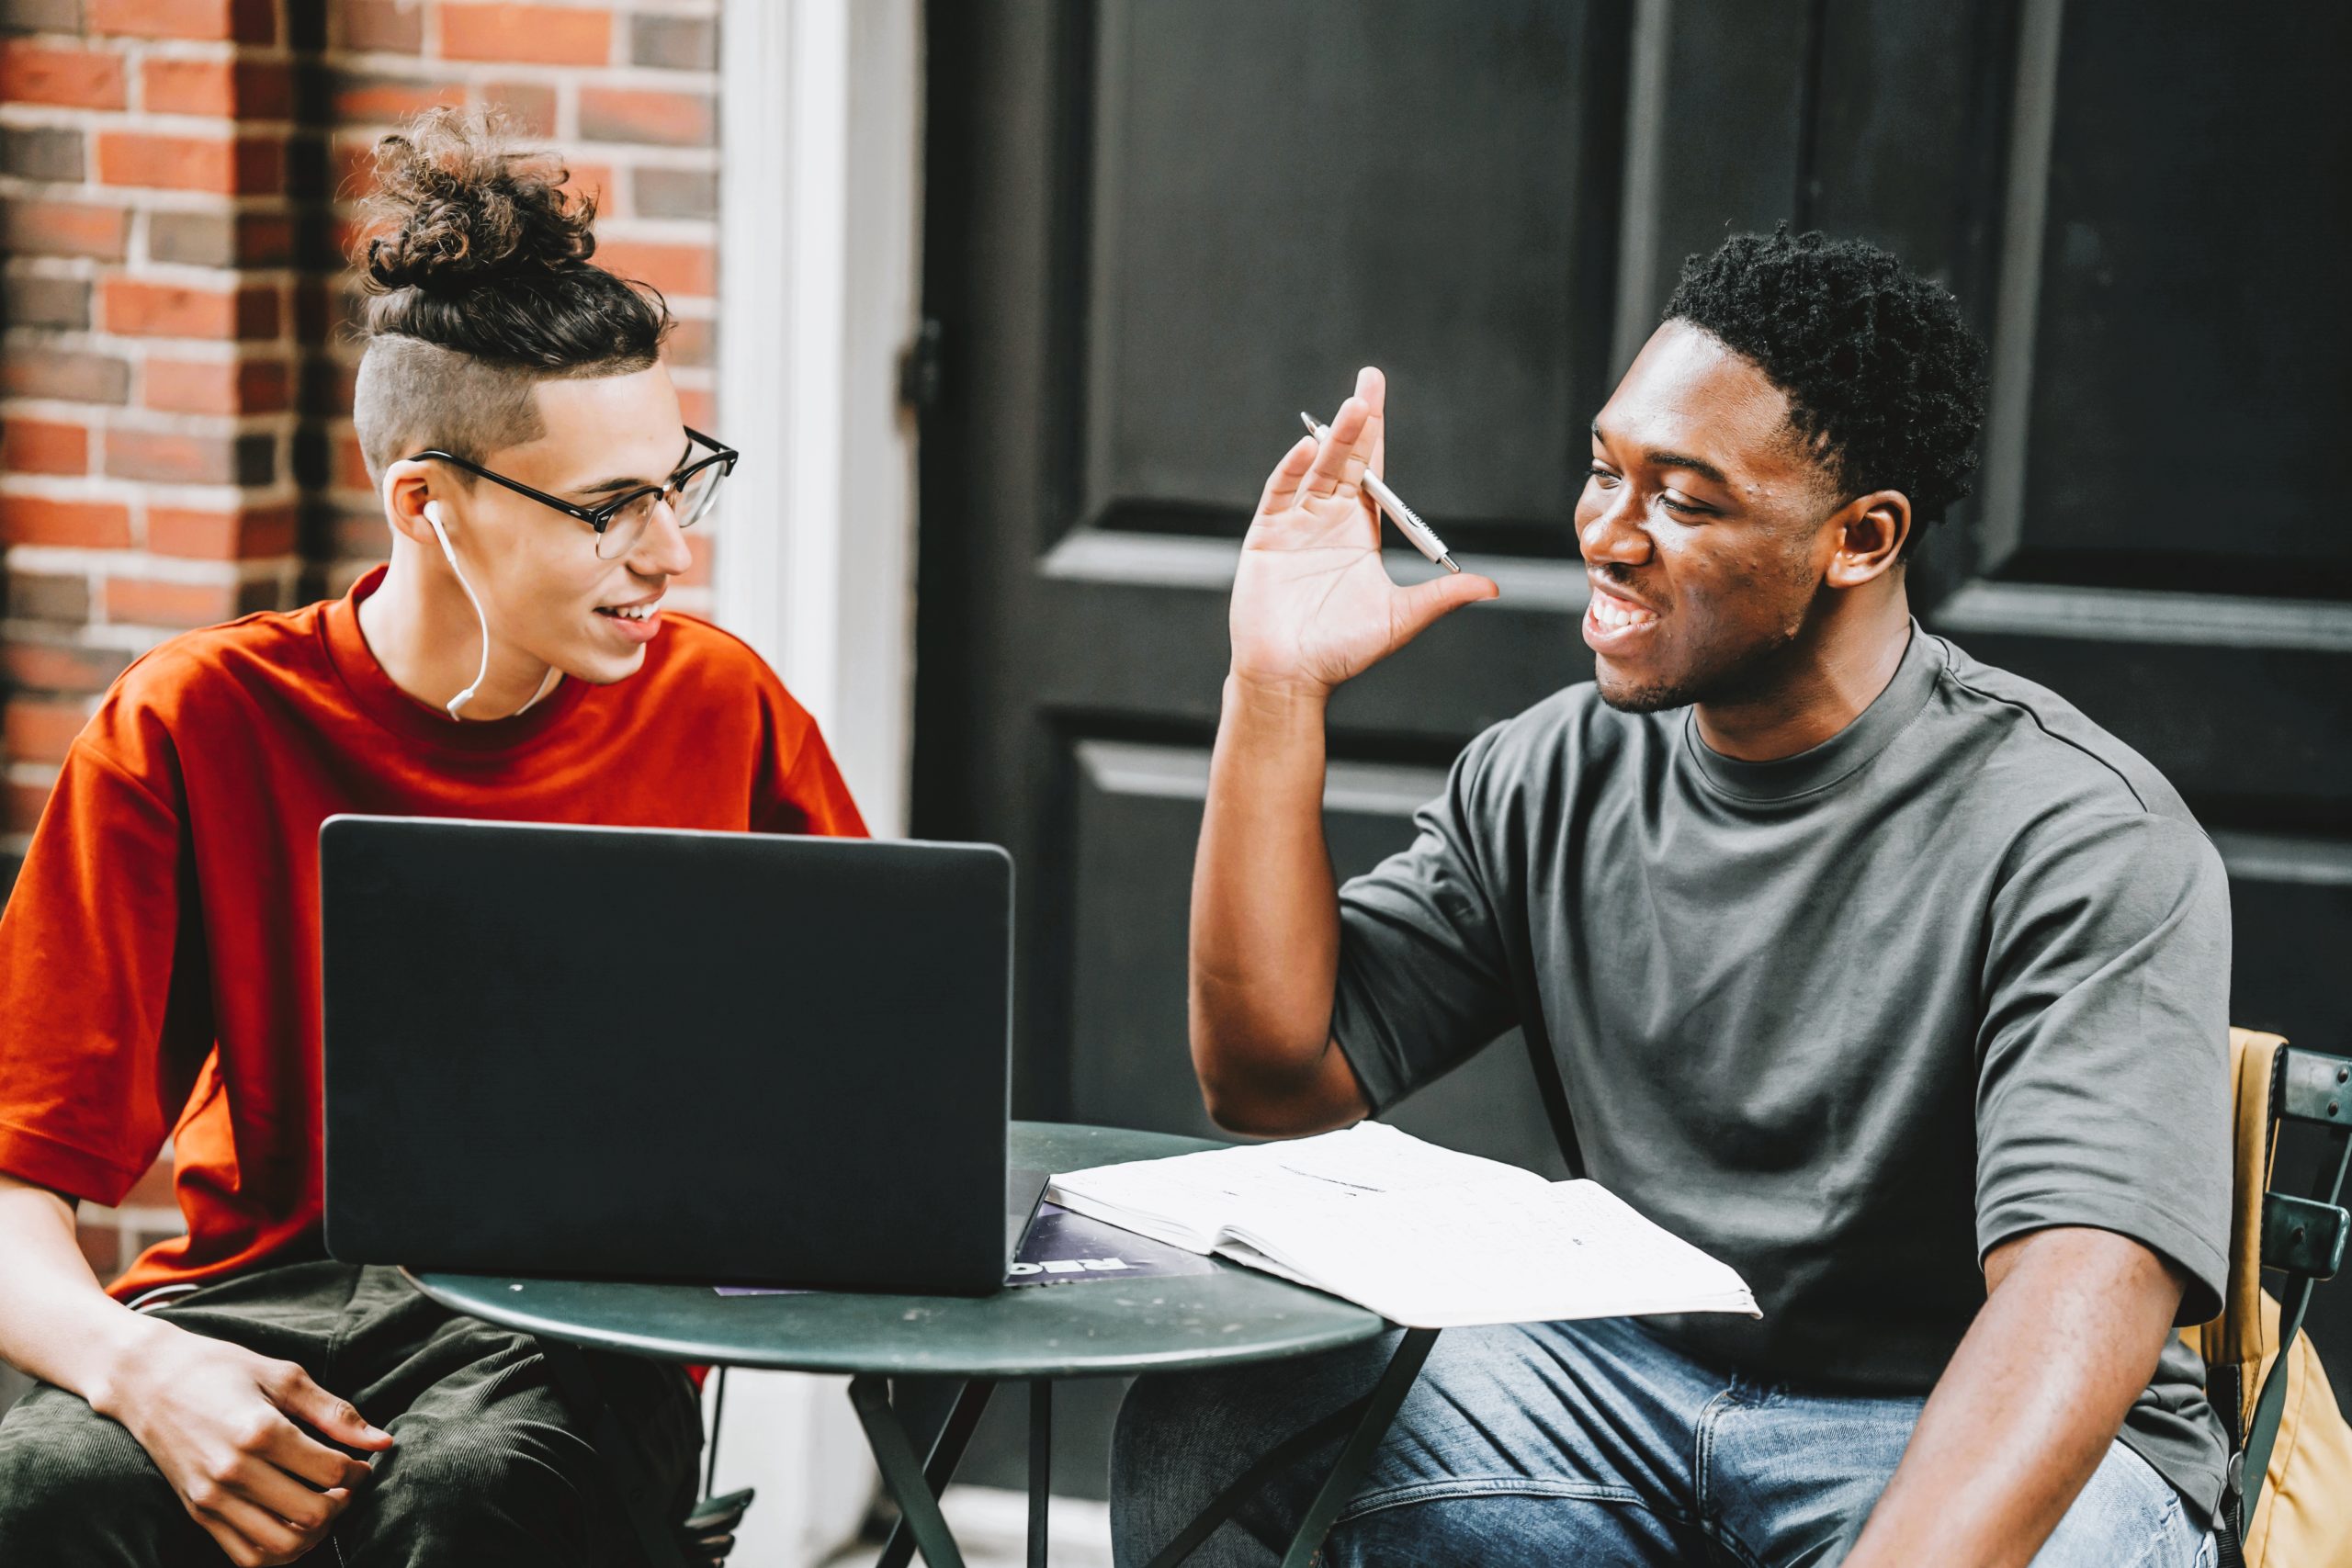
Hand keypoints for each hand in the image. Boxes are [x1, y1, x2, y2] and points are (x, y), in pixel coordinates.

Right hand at [96, 1316, 391, 1565]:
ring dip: (315, 1533)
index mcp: (260, 1431)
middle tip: (347, 1485)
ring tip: (322, 1506)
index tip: (363, 1461)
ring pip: (281, 1545)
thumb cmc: (219, 1369)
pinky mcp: (198, 1513)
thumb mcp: (282, 1376)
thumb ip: (333, 1412)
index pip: (332, 1471)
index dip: (360, 1470)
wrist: (147, 1381)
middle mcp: (233, 1471)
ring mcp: (211, 1498)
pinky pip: (246, 1556)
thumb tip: (382, 1441)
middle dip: (344, 1503)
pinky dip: (278, 1552)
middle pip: (313, 1513)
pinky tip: (292, 1525)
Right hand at [1228, 366, 1496, 698]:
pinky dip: (1293, 471)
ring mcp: (1295, 526)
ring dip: (1333, 439)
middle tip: (1369, 380)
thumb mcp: (1401, 619)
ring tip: (1352, 408)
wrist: (1290, 677)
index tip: (1378, 398)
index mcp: (1360, 532)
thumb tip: (1491, 586)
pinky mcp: (1266, 538)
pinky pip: (1280, 495)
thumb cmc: (1342, 652)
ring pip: (1317, 471)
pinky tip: (1309, 449)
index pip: (1373, 473)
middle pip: (1346, 460)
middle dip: (1357, 420)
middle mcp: (1328, 520)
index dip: (1377, 435)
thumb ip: (1440, 596)